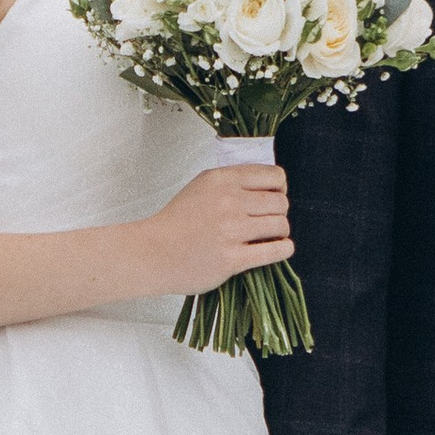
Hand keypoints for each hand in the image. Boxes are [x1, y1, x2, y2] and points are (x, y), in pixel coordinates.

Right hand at [153, 159, 292, 295]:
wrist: (152, 252)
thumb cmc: (176, 222)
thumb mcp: (201, 187)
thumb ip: (231, 182)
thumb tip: (268, 185)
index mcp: (222, 180)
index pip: (274, 176)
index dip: (280, 188)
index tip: (275, 197)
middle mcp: (228, 201)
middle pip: (281, 202)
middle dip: (279, 212)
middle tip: (268, 221)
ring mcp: (231, 230)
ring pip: (281, 225)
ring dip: (280, 232)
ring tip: (269, 237)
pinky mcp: (232, 258)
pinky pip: (275, 251)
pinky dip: (282, 249)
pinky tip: (277, 248)